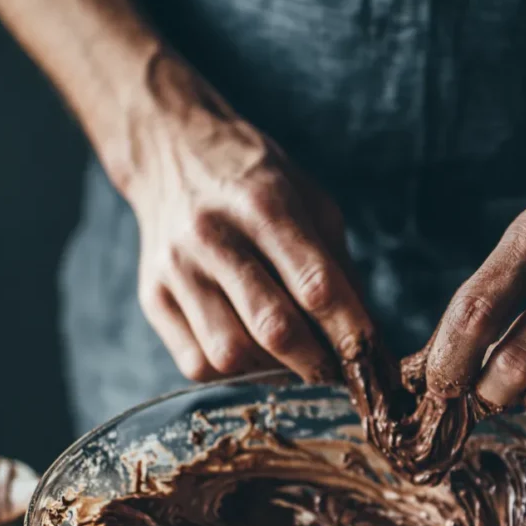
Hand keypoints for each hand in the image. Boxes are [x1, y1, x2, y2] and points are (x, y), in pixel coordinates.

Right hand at [122, 54, 370, 381]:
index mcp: (264, 203)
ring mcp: (177, 269)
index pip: (317, 286)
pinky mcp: (153, 296)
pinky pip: (197, 364)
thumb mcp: (311, 202)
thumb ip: (340, 269)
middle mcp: (214, 236)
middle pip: (273, 328)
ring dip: (273, 372)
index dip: (351, 335)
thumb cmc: (255, 183)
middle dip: (317, 365)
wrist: (169, 151)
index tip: (373, 366)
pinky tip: (251, 355)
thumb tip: (370, 343)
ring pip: (231, 354)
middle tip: (337, 374)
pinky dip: (234, 374)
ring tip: (291, 360)